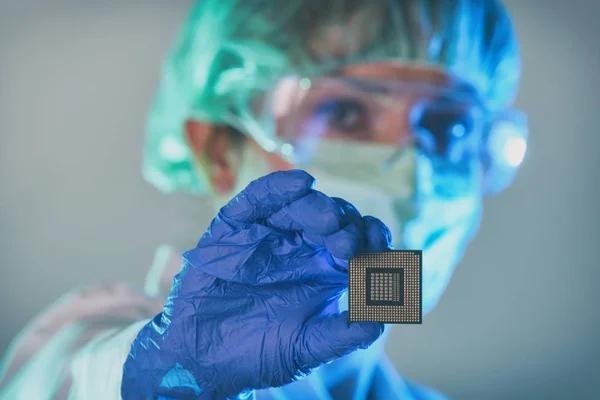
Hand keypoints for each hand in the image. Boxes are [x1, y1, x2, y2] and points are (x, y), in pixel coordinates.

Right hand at [122, 170, 391, 398]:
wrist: (201, 358)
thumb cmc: (255, 352)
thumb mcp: (304, 348)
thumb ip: (339, 336)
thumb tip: (379, 322)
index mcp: (324, 270)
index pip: (359, 242)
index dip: (372, 241)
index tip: (377, 253)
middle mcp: (301, 246)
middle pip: (335, 218)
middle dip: (346, 226)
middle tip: (345, 245)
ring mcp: (268, 234)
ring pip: (301, 205)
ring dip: (318, 207)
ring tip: (328, 220)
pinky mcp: (235, 228)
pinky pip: (257, 200)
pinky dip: (277, 189)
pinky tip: (301, 183)